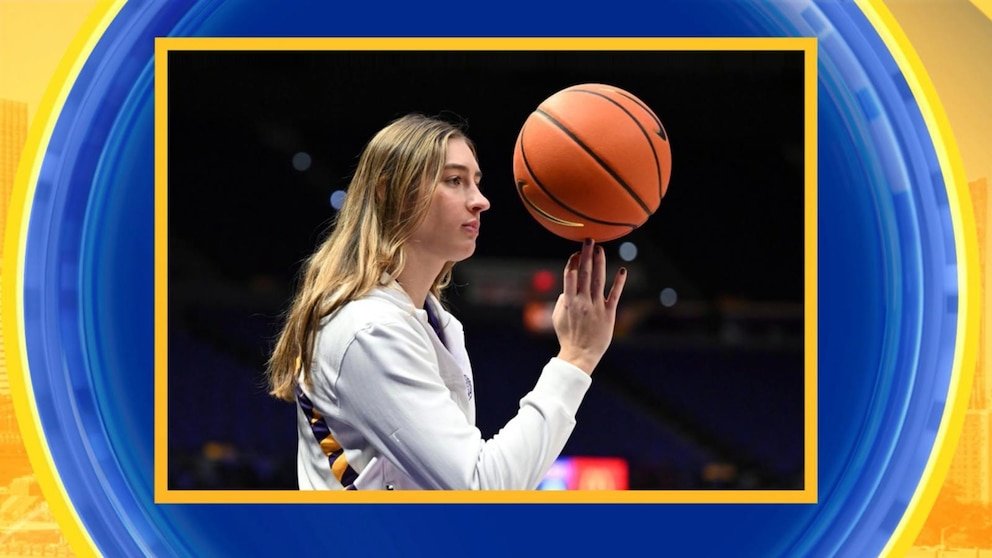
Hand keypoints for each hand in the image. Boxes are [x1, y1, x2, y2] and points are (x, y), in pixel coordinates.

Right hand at [552, 239, 626, 374]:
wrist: (580, 354)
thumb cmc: (568, 336)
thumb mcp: (557, 317)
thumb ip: (562, 300)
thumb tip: (568, 288)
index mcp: (568, 301)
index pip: (570, 276)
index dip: (573, 262)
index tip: (575, 252)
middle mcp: (582, 301)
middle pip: (584, 273)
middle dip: (586, 255)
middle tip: (589, 240)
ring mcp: (596, 306)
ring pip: (598, 280)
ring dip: (600, 262)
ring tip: (601, 248)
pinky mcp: (609, 313)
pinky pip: (614, 295)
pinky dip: (618, 282)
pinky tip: (622, 270)